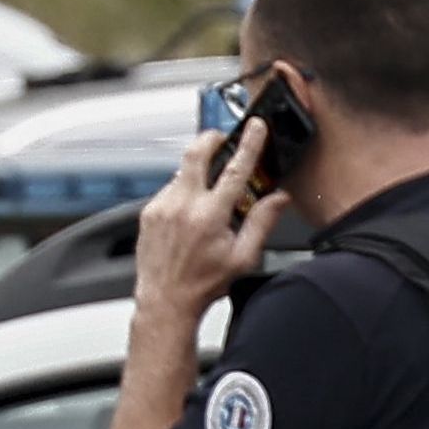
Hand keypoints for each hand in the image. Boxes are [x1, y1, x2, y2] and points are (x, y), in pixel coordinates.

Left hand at [136, 123, 290, 317]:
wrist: (164, 301)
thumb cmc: (202, 284)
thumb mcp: (243, 257)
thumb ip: (262, 222)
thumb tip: (279, 198)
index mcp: (210, 215)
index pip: (235, 168)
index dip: (249, 143)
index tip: (256, 128)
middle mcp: (182, 206)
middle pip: (196, 153)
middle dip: (212, 138)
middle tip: (223, 138)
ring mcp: (162, 208)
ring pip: (182, 172)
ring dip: (198, 170)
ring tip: (210, 187)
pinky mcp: (148, 214)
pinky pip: (169, 189)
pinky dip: (183, 190)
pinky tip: (191, 209)